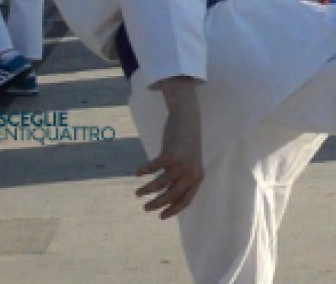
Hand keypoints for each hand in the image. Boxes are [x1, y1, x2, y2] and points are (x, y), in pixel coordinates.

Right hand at [135, 79, 205, 219]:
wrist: (188, 119)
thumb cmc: (186, 143)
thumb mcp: (189, 163)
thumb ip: (181, 179)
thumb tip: (165, 197)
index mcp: (198, 178)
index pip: (186, 201)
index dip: (173, 210)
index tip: (161, 216)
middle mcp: (191, 173)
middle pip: (171, 196)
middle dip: (157, 204)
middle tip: (145, 208)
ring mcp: (181, 164)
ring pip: (160, 184)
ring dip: (147, 190)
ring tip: (138, 193)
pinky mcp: (171, 155)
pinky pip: (153, 168)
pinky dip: (144, 171)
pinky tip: (137, 173)